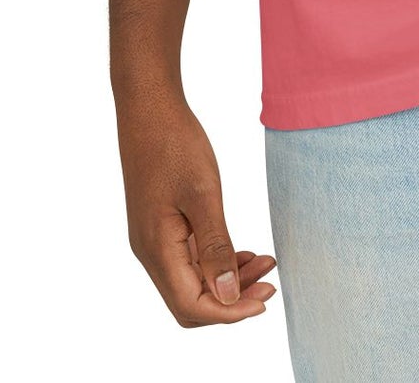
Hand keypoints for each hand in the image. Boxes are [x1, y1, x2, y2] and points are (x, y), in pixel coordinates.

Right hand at [115, 92, 276, 326]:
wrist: (148, 107)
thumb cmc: (175, 144)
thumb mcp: (203, 194)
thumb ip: (216, 247)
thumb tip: (229, 297)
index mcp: (157, 249)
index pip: (192, 306)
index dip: (230, 312)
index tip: (266, 298)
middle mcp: (150, 252)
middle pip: (191, 302)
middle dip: (231, 301)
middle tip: (269, 284)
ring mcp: (153, 239)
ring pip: (191, 280)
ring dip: (228, 280)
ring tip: (265, 264)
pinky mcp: (160, 226)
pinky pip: (188, 259)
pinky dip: (216, 261)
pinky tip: (243, 252)